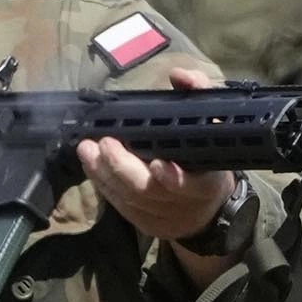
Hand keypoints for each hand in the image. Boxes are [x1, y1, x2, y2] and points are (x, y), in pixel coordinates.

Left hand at [81, 59, 234, 249]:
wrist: (208, 208)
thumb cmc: (207, 158)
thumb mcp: (214, 126)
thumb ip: (200, 96)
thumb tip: (179, 75)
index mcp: (208, 182)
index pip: (193, 184)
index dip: (175, 178)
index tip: (158, 164)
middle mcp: (185, 204)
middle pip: (150, 192)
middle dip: (123, 167)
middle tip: (103, 143)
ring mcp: (164, 219)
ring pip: (129, 199)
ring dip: (104, 173)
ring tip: (87, 149)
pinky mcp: (146, 225)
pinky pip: (120, 206)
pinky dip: (104, 185)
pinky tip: (91, 165)